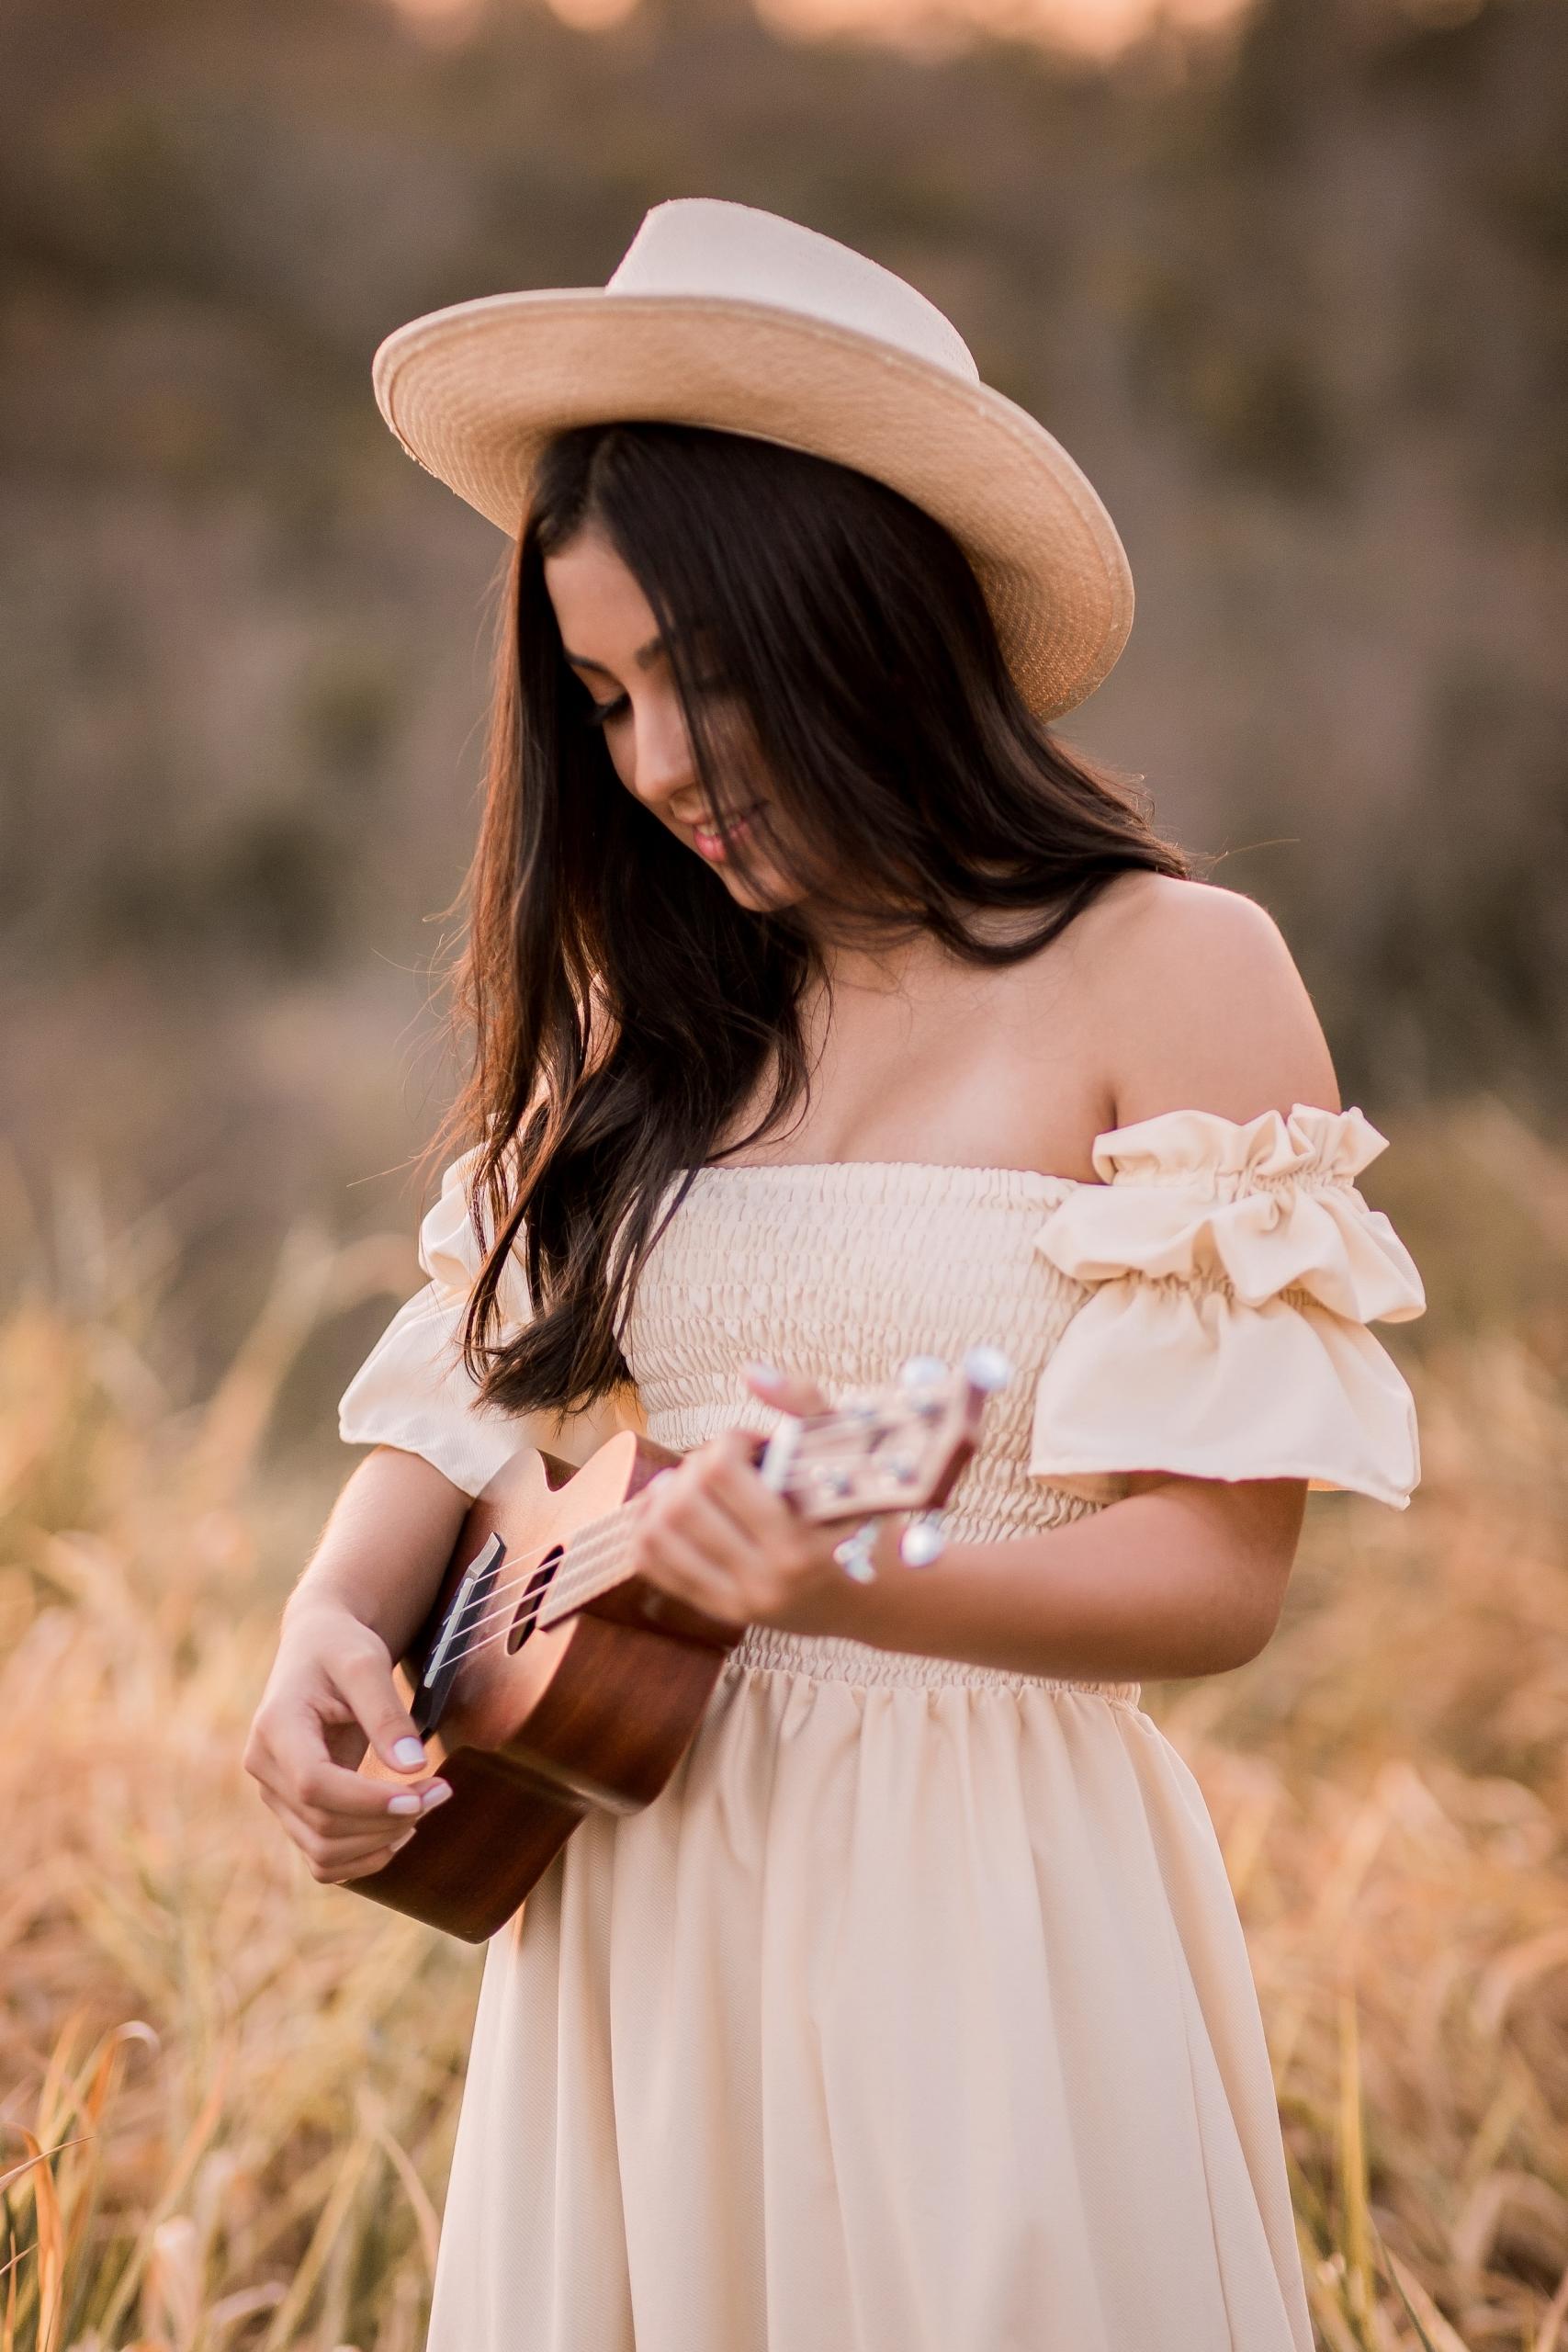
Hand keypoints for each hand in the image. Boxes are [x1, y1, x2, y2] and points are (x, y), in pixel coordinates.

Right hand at [243, 1599, 452, 1883]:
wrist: (318, 1648)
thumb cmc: (340, 1647)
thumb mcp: (366, 1662)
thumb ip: (386, 1713)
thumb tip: (413, 1767)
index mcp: (275, 1727)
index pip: (313, 1783)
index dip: (365, 1800)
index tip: (418, 1796)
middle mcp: (265, 1768)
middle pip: (322, 1823)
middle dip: (388, 1818)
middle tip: (442, 1791)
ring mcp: (276, 1795)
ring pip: (324, 1850)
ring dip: (382, 1841)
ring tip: (427, 1804)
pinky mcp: (293, 1811)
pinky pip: (323, 1859)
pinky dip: (363, 1858)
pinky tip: (400, 1830)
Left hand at [628, 1364, 874, 1630]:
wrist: (869, 1593)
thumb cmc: (856, 1511)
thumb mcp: (849, 1453)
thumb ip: (806, 1404)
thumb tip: (749, 1371)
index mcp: (798, 1545)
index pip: (721, 1473)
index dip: (728, 1442)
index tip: (751, 1443)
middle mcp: (765, 1581)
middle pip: (684, 1502)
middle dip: (695, 1466)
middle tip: (722, 1462)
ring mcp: (737, 1601)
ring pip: (658, 1533)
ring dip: (665, 1494)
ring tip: (691, 1481)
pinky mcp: (717, 1611)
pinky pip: (652, 1563)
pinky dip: (647, 1526)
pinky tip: (667, 1506)